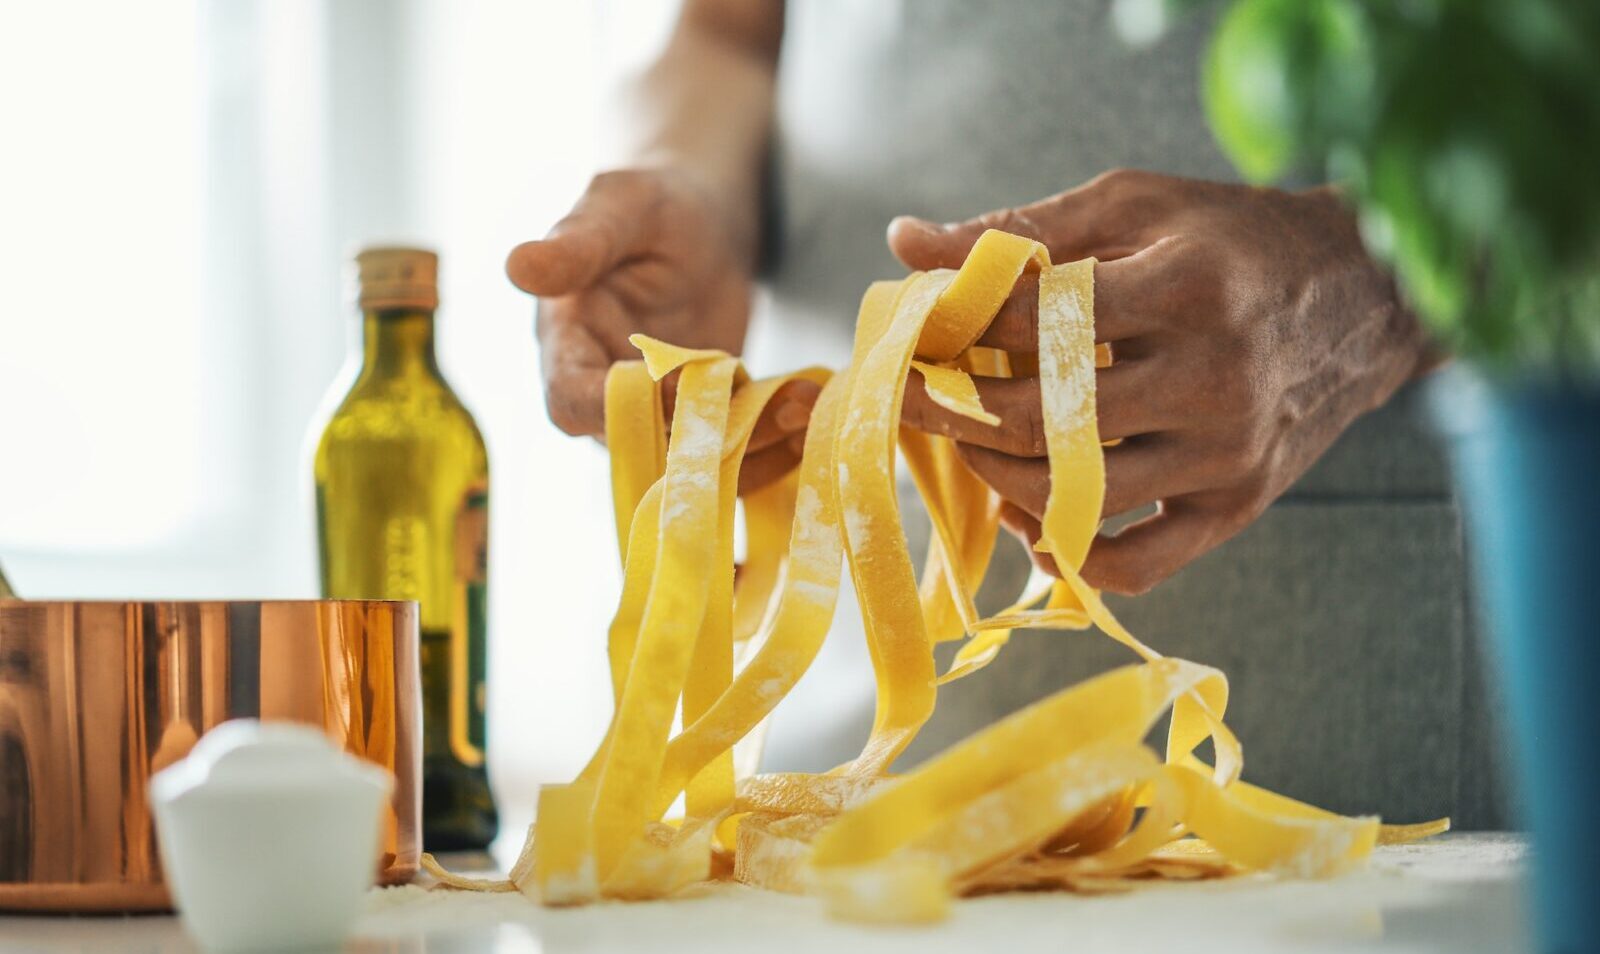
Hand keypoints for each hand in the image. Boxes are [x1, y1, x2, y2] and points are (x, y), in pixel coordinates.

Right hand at [508, 167, 815, 492]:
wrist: (702, 220)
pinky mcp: (703, 420)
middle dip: (704, 438)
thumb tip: (518, 266)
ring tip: (802, 409)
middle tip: (770, 411)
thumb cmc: (652, 204)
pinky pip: (729, 452)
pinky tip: (810, 408)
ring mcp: (655, 413)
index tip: (678, 387)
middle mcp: (604, 391)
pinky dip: (772, 444)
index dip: (618, 409)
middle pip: (640, 446)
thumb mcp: (619, 208)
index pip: (570, 402)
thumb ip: (579, 243)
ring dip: (751, 448)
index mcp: (566, 344)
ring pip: (691, 460)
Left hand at [888, 170, 1436, 594]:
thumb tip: (905, 242)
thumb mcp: (1135, 207)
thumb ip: (1020, 229)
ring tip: (973, 442)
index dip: (952, 330)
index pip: (1033, 323)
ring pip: (1075, 499)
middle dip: (950, 413)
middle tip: (910, 398)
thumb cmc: (1235, 241)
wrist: (1371, 297)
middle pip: (1041, 421)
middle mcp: (1212, 378)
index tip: (909, 335)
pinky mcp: (1237, 505)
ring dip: (997, 478)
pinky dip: (1069, 556)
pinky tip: (1035, 518)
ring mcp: (1227, 453)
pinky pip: (1135, 564)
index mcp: (1186, 288)